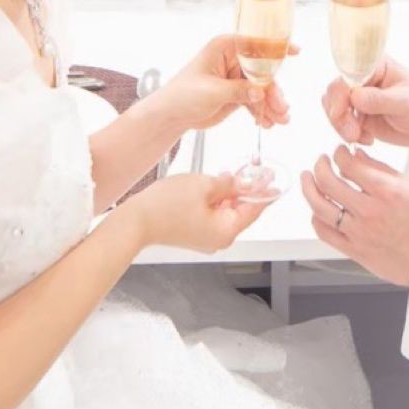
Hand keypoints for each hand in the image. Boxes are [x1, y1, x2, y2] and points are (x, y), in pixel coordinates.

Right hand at [130, 173, 268, 252]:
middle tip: (256, 169)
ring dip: (232, 192)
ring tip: (236, 173)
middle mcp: (219, 239)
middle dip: (248, 189)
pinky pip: (214, 215)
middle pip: (242, 210)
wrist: (135, 221)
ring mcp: (206, 238)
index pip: (254, 209)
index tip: (273, 178)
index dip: (264, 190)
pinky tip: (218, 184)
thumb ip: (229, 184)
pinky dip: (218, 200)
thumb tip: (244, 182)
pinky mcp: (195, 233)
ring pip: (227, 211)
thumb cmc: (165, 206)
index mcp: (226, 231)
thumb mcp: (204, 185)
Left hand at [158, 35, 292, 133]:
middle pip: (263, 71)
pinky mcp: (237, 94)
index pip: (255, 44)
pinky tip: (267, 124)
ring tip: (280, 121)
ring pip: (262, 88)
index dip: (275, 48)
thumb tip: (261, 93)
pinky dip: (262, 112)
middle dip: (274, 91)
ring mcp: (236, 77)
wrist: (171, 116)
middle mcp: (233, 59)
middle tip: (282, 109)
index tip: (295, 51)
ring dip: (271, 105)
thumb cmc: (183, 95)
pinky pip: (256, 101)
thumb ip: (239, 91)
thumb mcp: (212, 91)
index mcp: (225, 47)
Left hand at [301, 146, 408, 284]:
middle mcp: (369, 211)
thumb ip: (380, 169)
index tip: (340, 152)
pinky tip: (317, 210)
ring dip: (309, 188)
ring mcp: (359, 232)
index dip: (339, 153)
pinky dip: (316, 218)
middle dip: (320, 165)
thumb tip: (357, 155)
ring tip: (308, 179)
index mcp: (385, 191)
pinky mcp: (354, 250)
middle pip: (328, 182)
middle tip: (321, 161)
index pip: (348, 164)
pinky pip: (325, 232)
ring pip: (320, 207)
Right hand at [321, 58, 408, 155]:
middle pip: (335, 89)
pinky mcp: (356, 113)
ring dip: (341, 124)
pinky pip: (339, 121)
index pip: (349, 70)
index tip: (342, 109)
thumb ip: (380, 99)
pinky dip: (347, 133)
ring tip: (359, 137)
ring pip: (332, 106)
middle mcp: (364, 77)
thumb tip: (355, 96)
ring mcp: (358, 95)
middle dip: (338, 113)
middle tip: (352, 132)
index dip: (341, 89)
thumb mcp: (405, 103)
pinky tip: (366, 139)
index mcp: (376, 65)